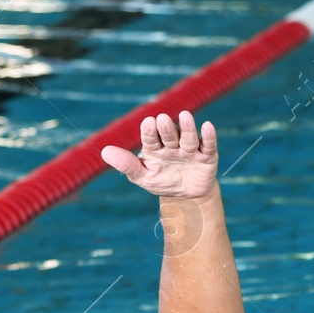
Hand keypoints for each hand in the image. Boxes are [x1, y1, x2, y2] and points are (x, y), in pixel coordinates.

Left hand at [101, 111, 217, 198]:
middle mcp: (172, 145)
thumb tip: (104, 151)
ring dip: (187, 127)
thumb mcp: (142, 177)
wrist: (187, 197)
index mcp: (155, 148)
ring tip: (185, 115)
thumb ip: (126, 164)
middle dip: (166, 128)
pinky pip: (208, 145)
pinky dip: (209, 136)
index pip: (150, 137)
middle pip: (169, 135)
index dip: (149, 131)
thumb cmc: (162, 182)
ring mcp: (189, 150)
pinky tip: (207, 126)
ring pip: (188, 137)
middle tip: (161, 119)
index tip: (147, 123)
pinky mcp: (207, 156)